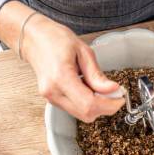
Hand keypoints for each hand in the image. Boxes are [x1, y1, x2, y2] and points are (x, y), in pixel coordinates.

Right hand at [0, 2, 123, 121]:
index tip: (120, 98)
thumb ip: (97, 74)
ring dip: (96, 106)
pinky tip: (89, 89)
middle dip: (105, 107)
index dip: (109, 105)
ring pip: (81, 115)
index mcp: (61, 77)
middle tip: (114, 93)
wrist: (33, 39)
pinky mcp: (52, 100)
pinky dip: (87, 103)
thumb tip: (113, 89)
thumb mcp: (83, 51)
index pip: (89, 104)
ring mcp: (51, 98)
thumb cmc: (55, 39)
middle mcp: (53, 92)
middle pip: (86, 114)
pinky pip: (75, 109)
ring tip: (100, 89)